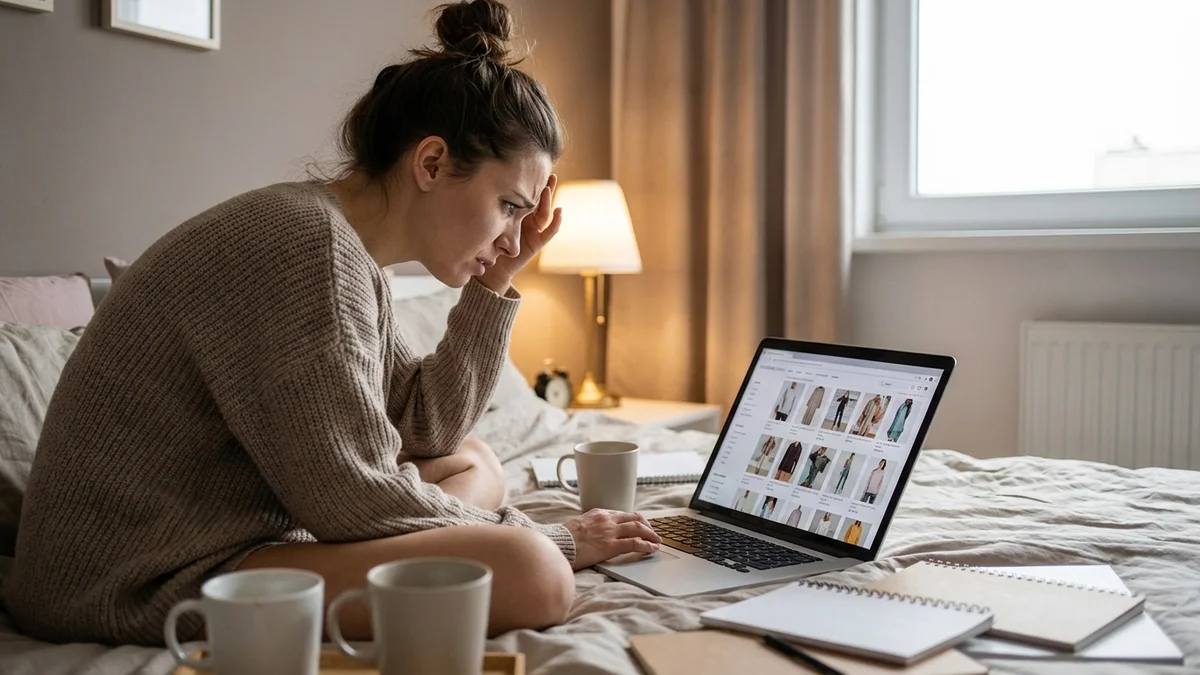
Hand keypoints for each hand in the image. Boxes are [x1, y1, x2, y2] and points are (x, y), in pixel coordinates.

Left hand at [479, 174, 562, 292]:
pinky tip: (560, 211)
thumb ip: (486, 206)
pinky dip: (556, 222)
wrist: (490, 269)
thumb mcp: (484, 220)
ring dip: (548, 199)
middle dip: (542, 184)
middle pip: (537, 199)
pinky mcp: (537, 243)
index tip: (529, 164)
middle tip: (547, 169)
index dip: (528, 181)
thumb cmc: (484, 244)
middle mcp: (526, 219)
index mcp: (514, 212)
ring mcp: (533, 230)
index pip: (523, 193)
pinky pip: (549, 231)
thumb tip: (476, 181)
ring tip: (549, 186)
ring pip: (544, 211)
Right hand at [562, 509, 661, 570]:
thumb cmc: (563, 539)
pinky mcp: (610, 546)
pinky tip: (652, 549)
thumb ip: (592, 526)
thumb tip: (597, 533)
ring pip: (638, 529)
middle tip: (653, 533)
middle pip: (635, 518)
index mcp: (599, 513)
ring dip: (651, 535)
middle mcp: (607, 519)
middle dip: (647, 526)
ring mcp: (609, 532)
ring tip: (657, 541)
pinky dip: (647, 545)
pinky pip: (634, 543)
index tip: (642, 526)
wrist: (556, 545)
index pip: (624, 514)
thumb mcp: (579, 525)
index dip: (636, 520)